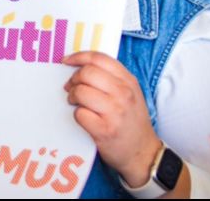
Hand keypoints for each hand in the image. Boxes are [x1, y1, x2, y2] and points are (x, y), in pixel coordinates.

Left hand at [63, 51, 161, 187]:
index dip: (78, 57)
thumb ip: (112, 78)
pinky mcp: (104, 130)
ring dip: (73, 97)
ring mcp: (115, 112)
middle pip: (87, 73)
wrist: (143, 152)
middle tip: (71, 88)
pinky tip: (84, 118)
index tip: (66, 61)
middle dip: (73, 79)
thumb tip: (81, 67)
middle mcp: (123, 93)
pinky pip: (80, 114)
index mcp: (128, 81)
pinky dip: (77, 114)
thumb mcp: (130, 93)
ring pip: (81, 91)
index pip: (99, 58)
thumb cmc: (131, 121)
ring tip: (76, 103)